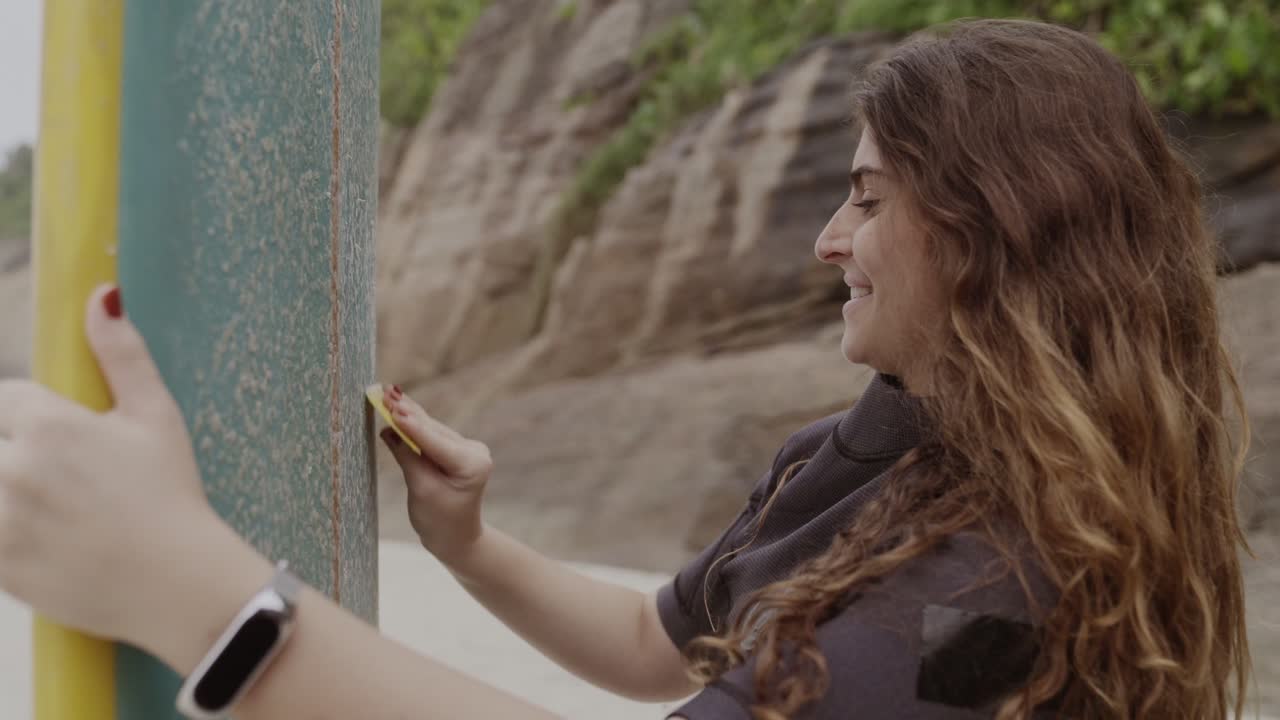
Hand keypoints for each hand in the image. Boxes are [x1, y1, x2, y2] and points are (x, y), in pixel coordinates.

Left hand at [0, 285, 225, 646]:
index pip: (4, 399)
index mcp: (52, 427)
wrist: (178, 584)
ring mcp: (2, 521)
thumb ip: (122, 355)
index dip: (26, 418)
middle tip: (54, 479)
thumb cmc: (172, 497)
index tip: (53, 441)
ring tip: (47, 506)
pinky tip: (42, 537)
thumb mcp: (157, 418)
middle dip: (14, 454)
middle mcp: (16, 470)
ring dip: (8, 491)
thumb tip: (103, 296)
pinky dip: (6, 532)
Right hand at [379, 386, 492, 566]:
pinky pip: (431, 435)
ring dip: (407, 413)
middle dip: (406, 411)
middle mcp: (474, 452)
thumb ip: (408, 457)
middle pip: (432, 430)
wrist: (456, 537)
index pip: (434, 442)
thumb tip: (389, 429)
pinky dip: (412, 425)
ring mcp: (467, 449)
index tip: (391, 406)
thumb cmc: (439, 521)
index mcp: (471, 465)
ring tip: (387, 394)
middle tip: (384, 391)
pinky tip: (396, 408)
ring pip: (431, 429)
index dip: (410, 424)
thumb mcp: (421, 490)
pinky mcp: (456, 450)